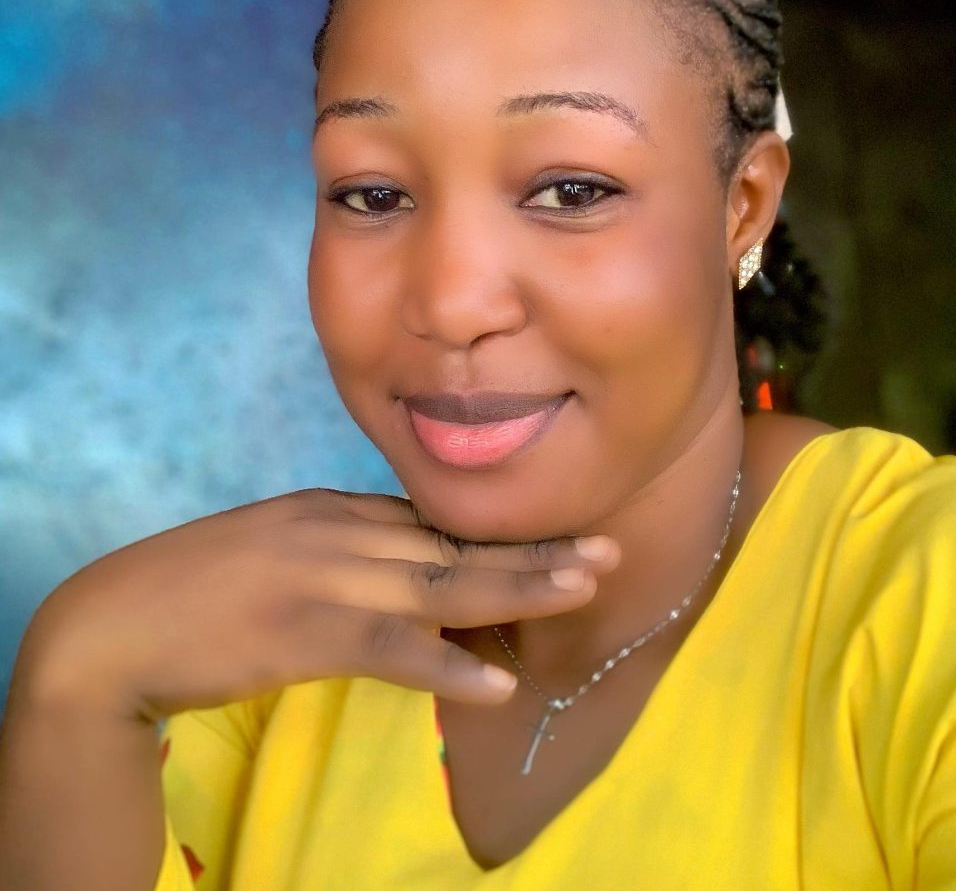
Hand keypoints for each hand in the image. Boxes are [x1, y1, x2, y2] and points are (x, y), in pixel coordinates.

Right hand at [19, 488, 619, 722]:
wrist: (115, 622)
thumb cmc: (197, 586)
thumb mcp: (282, 545)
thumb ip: (345, 548)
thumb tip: (406, 564)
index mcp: (337, 508)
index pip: (435, 519)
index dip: (502, 535)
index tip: (562, 537)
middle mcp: (344, 532)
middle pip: (456, 540)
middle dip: (535, 545)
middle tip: (607, 546)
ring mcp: (328, 578)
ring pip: (443, 581)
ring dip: (520, 585)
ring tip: (587, 584)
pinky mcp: (306, 633)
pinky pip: (392, 648)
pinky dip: (447, 661)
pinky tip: (497, 681)